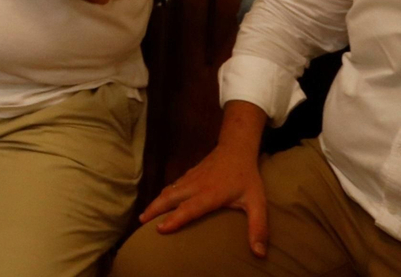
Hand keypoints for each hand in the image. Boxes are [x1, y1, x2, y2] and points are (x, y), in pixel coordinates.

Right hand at [138, 144, 269, 257]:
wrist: (237, 147)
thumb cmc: (247, 177)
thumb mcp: (257, 203)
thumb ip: (258, 227)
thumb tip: (259, 253)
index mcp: (210, 194)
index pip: (190, 208)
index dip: (175, 218)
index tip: (160, 228)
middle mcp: (196, 186)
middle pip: (171, 197)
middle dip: (155, 209)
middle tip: (142, 223)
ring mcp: (190, 178)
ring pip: (169, 190)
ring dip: (155, 202)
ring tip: (144, 216)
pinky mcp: (188, 174)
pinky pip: (172, 185)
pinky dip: (163, 194)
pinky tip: (159, 202)